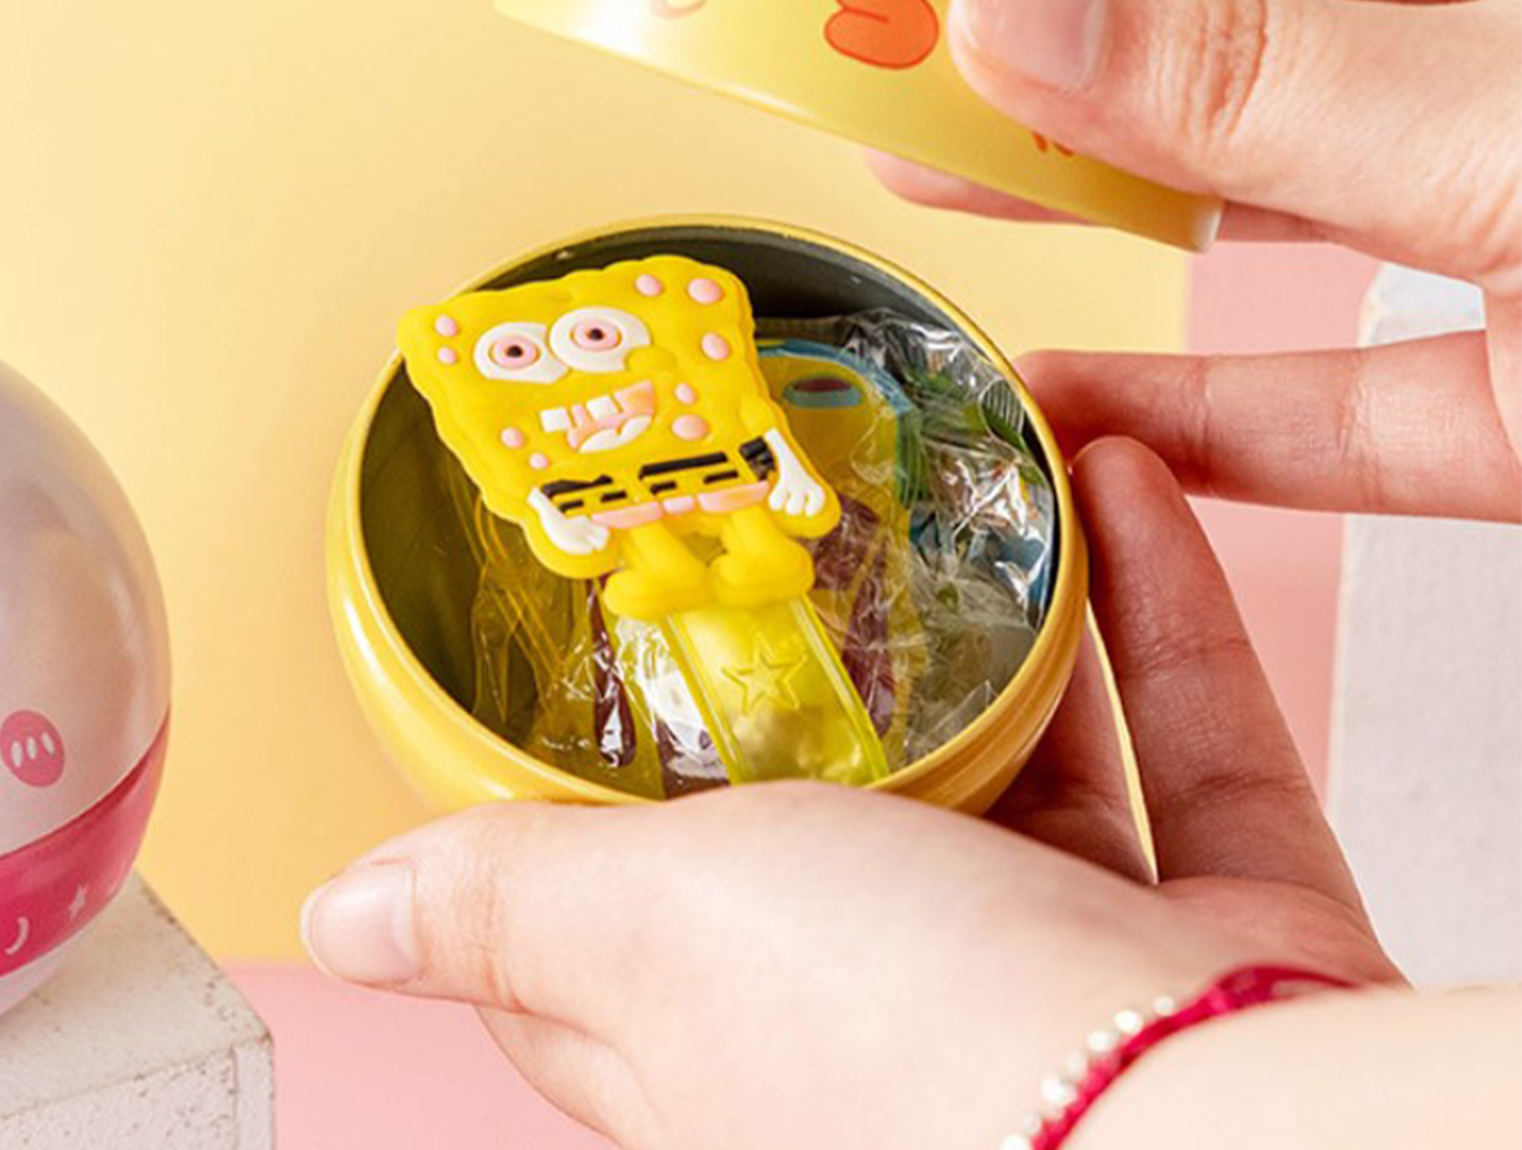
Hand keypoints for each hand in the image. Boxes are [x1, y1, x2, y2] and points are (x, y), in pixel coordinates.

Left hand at [302, 439, 1396, 1149]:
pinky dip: (1165, 608)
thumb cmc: (903, 1040)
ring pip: (1037, 757)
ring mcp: (1071, 972)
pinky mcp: (1221, 929)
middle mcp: (894, 1005)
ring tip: (988, 478)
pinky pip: (1197, 741)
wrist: (1216, 1126)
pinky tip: (1124, 483)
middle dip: (849, 666)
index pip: (623, 921)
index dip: (589, 805)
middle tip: (828, 518)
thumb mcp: (649, 928)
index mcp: (731, 1025)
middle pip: (850, 810)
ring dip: (1021, 605)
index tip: (593, 672)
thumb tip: (341, 920)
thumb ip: (509, 901)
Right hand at [870, 0, 1521, 522]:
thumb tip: (1010, 12)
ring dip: (1097, 192)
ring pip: (1264, 178)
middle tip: (887, 15)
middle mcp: (1518, 6)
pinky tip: (1082, 403)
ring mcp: (1520, 198)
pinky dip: (1217, 413)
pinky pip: (1346, 390)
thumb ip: (1259, 72)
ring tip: (935, 187)